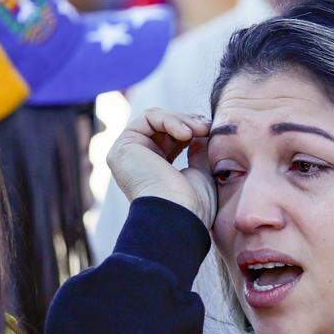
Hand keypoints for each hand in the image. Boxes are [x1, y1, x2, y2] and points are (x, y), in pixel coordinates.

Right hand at [107, 108, 216, 227]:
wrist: (178, 216)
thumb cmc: (193, 204)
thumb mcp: (202, 172)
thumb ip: (199, 151)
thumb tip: (201, 132)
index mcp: (156, 171)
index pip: (173, 139)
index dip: (193, 130)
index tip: (211, 133)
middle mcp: (138, 162)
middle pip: (164, 127)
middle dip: (189, 122)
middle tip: (207, 128)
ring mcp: (128, 155)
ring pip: (157, 119)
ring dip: (183, 120)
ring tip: (201, 130)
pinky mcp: (122, 147)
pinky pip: (148, 118)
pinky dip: (171, 120)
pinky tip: (187, 133)